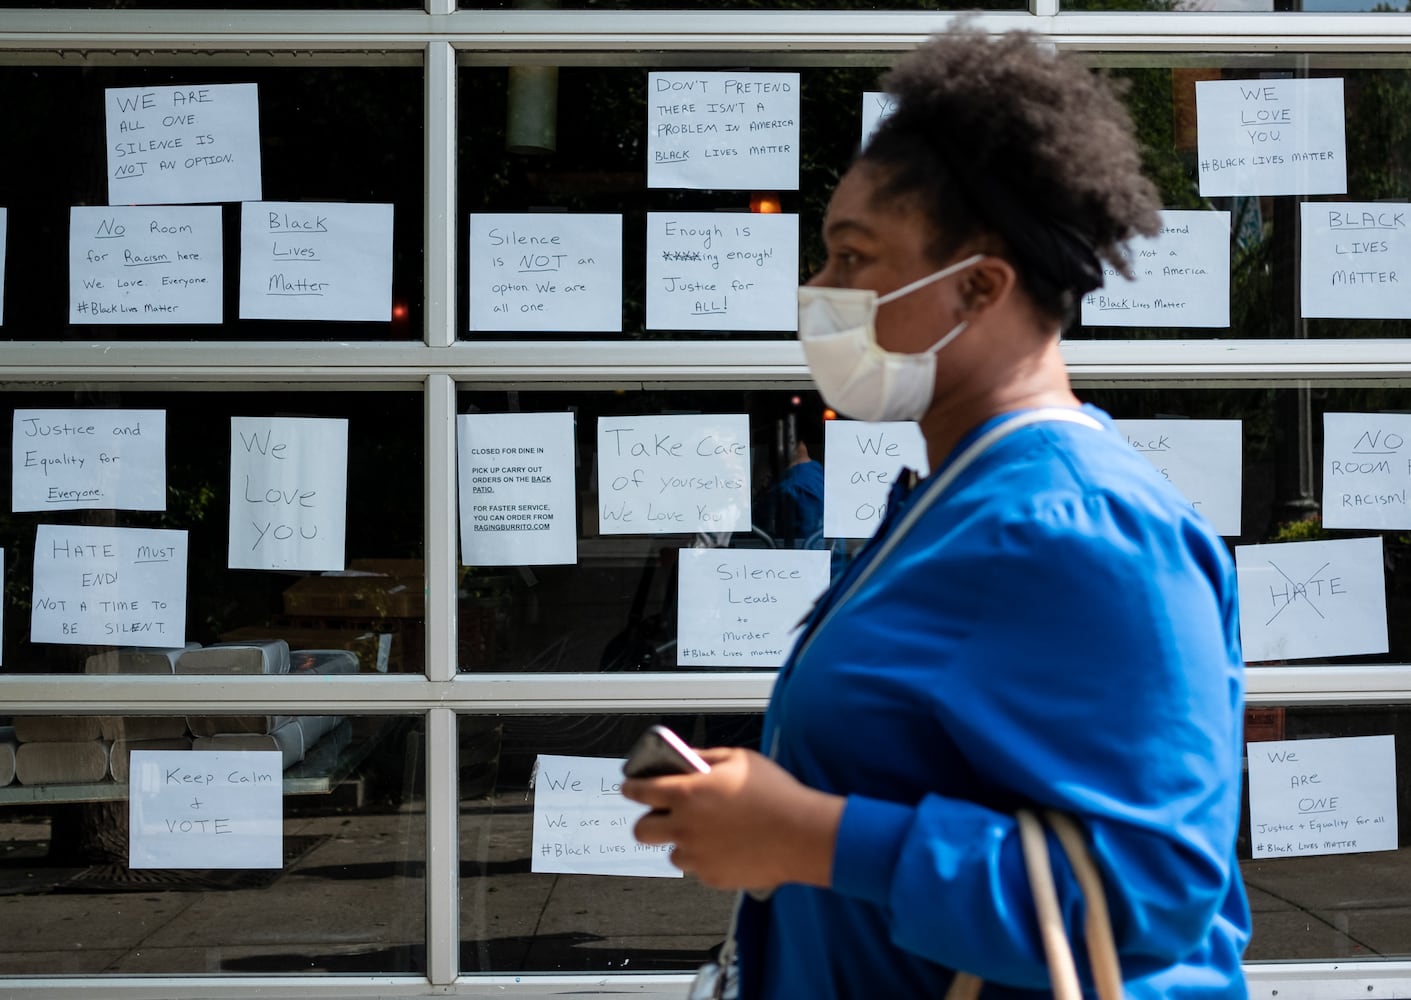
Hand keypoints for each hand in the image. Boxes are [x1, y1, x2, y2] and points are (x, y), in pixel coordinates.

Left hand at [621, 747, 844, 891]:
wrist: (802, 834)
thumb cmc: (775, 795)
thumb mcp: (739, 759)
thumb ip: (705, 758)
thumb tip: (687, 759)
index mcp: (686, 793)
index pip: (639, 791)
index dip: (630, 788)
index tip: (629, 788)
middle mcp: (684, 826)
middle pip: (641, 830)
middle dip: (648, 821)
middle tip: (663, 816)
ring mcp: (697, 855)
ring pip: (671, 852)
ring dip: (682, 842)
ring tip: (707, 833)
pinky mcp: (711, 877)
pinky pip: (697, 868)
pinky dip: (706, 858)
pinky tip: (727, 846)